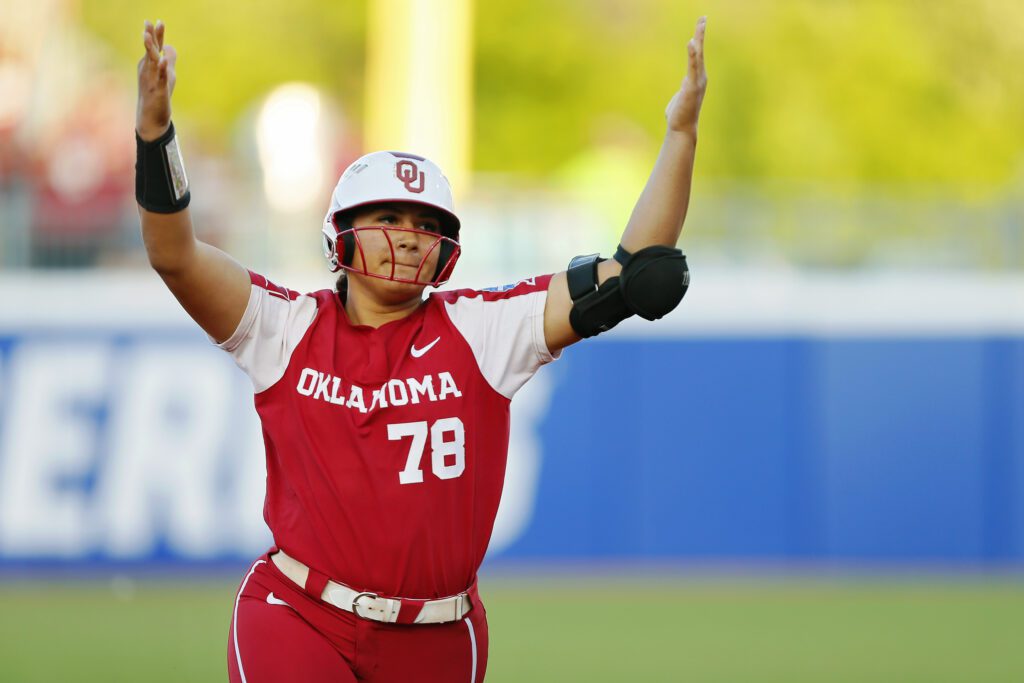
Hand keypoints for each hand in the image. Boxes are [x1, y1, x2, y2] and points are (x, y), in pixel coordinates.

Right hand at [136, 20, 176, 140]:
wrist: (152, 117)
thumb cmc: (159, 93)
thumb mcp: (167, 74)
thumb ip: (169, 60)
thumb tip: (171, 46)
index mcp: (149, 64)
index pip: (153, 46)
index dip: (155, 34)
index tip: (157, 20)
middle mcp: (147, 70)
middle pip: (150, 50)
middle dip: (150, 36)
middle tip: (149, 22)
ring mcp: (151, 80)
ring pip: (151, 62)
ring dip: (150, 49)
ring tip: (147, 35)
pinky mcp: (158, 90)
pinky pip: (160, 78)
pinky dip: (161, 68)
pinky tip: (164, 60)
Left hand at [665, 17, 707, 138]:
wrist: (681, 128)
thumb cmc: (679, 115)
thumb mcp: (681, 97)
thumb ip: (683, 89)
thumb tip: (684, 86)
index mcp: (696, 78)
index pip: (697, 55)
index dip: (698, 40)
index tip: (700, 25)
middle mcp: (700, 77)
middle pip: (700, 51)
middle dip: (701, 34)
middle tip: (702, 17)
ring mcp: (697, 81)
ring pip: (698, 56)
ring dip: (699, 39)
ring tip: (700, 25)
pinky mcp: (692, 86)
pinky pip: (692, 66)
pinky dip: (692, 54)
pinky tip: (691, 42)